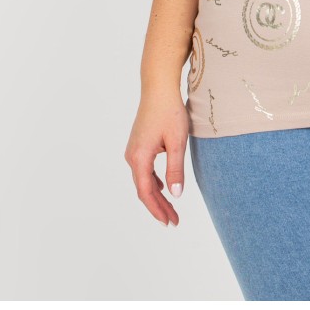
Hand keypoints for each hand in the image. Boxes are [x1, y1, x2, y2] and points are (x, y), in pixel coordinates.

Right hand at [124, 88, 188, 225]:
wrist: (158, 87)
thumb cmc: (169, 111)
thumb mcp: (176, 142)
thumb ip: (175, 169)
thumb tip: (176, 195)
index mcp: (139, 157)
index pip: (146, 192)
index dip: (157, 210)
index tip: (169, 222)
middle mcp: (132, 156)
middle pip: (144, 189)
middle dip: (159, 206)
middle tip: (174, 221)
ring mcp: (133, 149)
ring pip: (144, 180)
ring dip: (157, 195)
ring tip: (171, 209)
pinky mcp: (138, 144)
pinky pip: (144, 170)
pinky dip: (154, 182)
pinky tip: (163, 186)